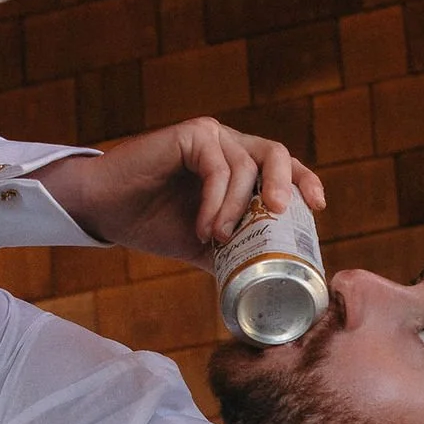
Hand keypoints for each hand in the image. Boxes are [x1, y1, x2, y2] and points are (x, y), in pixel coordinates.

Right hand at [52, 120, 325, 262]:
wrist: (105, 211)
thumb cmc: (154, 223)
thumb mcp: (206, 245)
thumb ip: (237, 252)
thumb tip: (271, 289)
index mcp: (240, 165)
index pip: (285, 167)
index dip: (306, 182)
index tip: (319, 207)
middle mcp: (229, 144)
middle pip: (276, 153)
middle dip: (287, 183)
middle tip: (281, 213)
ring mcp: (209, 136)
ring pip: (245, 165)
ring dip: (238, 208)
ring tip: (219, 239)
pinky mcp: (189, 134)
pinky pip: (217, 167)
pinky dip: (216, 201)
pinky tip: (203, 228)